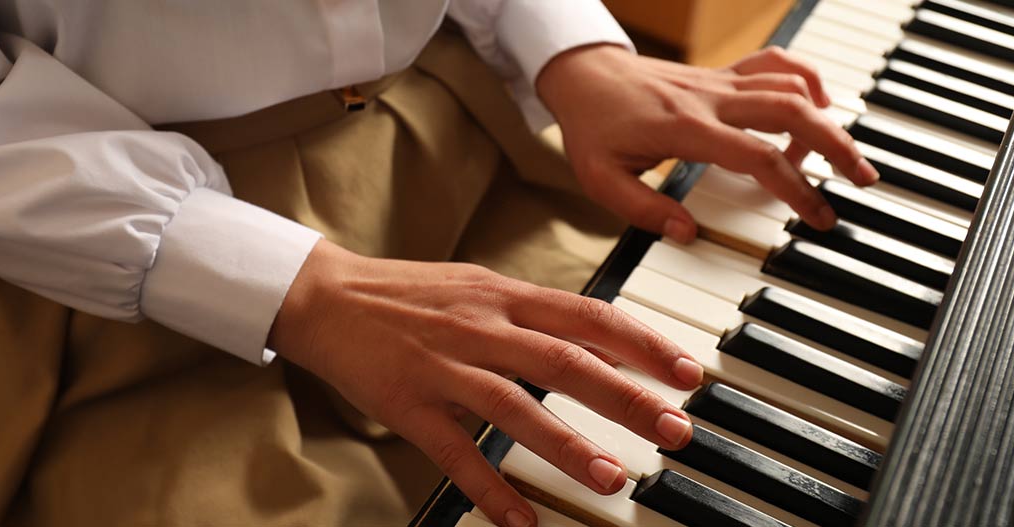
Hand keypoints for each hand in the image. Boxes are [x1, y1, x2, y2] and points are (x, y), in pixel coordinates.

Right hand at [269, 240, 703, 526]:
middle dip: (626, 397)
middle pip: (564, 361)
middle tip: (675, 429)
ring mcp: (442, 366)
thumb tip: (601, 344)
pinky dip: (488, 488)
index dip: (643, 344)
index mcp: (503, 295)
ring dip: (567, 445)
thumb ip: (536, 315)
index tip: (688, 374)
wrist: (325, 294)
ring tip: (611, 478)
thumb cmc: (409, 293)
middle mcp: (480, 327)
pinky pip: (453, 452)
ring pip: (514, 407)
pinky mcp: (407, 403)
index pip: (588, 315)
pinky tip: (519, 521)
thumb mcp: (479, 288)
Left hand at [537, 44, 879, 241]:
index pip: (758, 156)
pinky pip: (775, 63)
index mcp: (685, 129)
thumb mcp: (601, 180)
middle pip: (792, 111)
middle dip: (836, 145)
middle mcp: (711, 100)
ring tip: (845, 155)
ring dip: (828, 116)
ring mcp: (719, 82)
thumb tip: (688, 234)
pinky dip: (805, 78)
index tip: (819, 216)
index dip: (796, 188)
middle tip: (863, 179)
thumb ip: (643, 210)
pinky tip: (818, 104)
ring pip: (790, 85)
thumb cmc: (593, 129)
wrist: (584, 76)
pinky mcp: (722, 74)